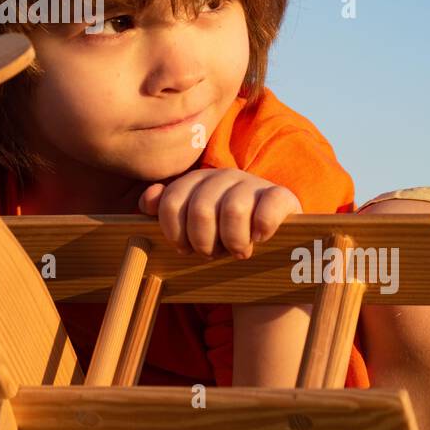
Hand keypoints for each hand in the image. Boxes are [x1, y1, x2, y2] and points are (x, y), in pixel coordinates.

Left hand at [137, 169, 300, 259]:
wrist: (269, 244)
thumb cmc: (223, 236)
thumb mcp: (190, 225)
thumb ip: (165, 210)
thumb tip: (148, 201)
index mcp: (197, 181)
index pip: (171, 202)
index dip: (174, 232)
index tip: (185, 249)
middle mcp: (224, 176)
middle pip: (200, 209)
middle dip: (204, 242)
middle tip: (214, 253)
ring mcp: (253, 183)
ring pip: (233, 210)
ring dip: (233, 241)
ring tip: (237, 251)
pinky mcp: (281, 196)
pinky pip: (268, 208)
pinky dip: (261, 228)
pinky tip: (260, 238)